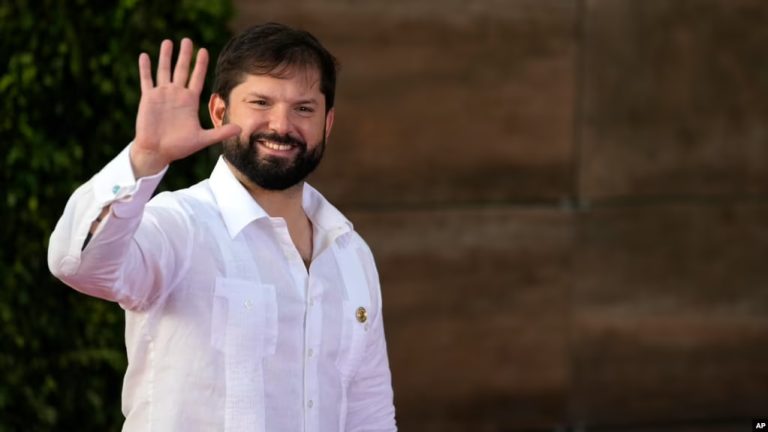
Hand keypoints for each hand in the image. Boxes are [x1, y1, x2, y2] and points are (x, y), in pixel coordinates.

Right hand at [131, 38, 240, 177]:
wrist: (157, 152)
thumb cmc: (179, 147)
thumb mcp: (202, 139)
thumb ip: (221, 133)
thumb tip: (241, 129)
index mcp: (190, 101)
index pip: (197, 78)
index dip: (200, 65)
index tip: (203, 50)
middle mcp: (177, 95)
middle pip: (181, 70)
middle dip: (185, 55)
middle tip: (187, 40)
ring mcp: (162, 95)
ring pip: (164, 71)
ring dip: (165, 56)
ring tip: (168, 42)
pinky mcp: (149, 98)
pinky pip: (147, 80)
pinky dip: (145, 68)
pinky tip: (144, 55)